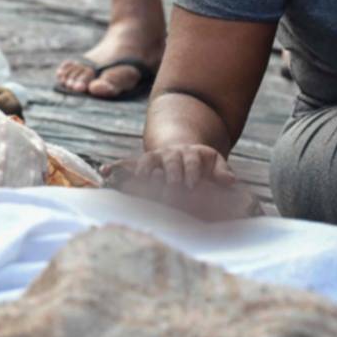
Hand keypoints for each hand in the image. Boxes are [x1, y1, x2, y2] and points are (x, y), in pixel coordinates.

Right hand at [107, 145, 260, 220]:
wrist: (182, 148)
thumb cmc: (202, 163)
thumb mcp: (215, 163)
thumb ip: (222, 172)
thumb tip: (231, 181)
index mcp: (191, 154)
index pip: (191, 162)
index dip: (191, 172)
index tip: (192, 185)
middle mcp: (172, 155)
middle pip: (171, 162)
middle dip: (171, 174)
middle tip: (172, 187)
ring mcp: (156, 158)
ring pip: (149, 163)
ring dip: (145, 172)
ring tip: (143, 182)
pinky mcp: (143, 164)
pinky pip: (128, 164)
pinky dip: (116, 167)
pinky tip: (106, 171)